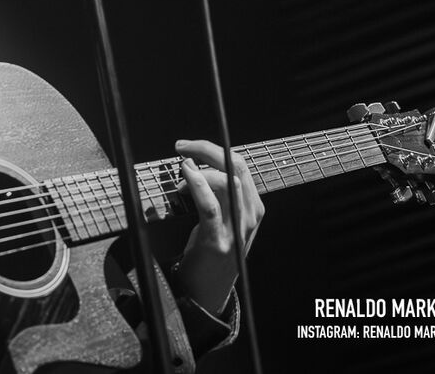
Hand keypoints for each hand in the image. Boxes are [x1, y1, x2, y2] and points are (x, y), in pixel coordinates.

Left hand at [173, 138, 264, 313]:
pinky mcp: (218, 241)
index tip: (189, 146)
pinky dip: (198, 186)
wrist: (209, 289)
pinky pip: (210, 206)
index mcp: (253, 206)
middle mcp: (250, 215)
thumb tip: (193, 163)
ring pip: (228, 183)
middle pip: (236, 167)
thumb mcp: (224, 217)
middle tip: (182, 147)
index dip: (213, 149)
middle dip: (207, 150)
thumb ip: (218, 193)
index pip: (240, 165)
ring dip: (201, 169)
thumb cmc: (214, 248)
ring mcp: (236, 230)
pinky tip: (186, 176)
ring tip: (182, 169)